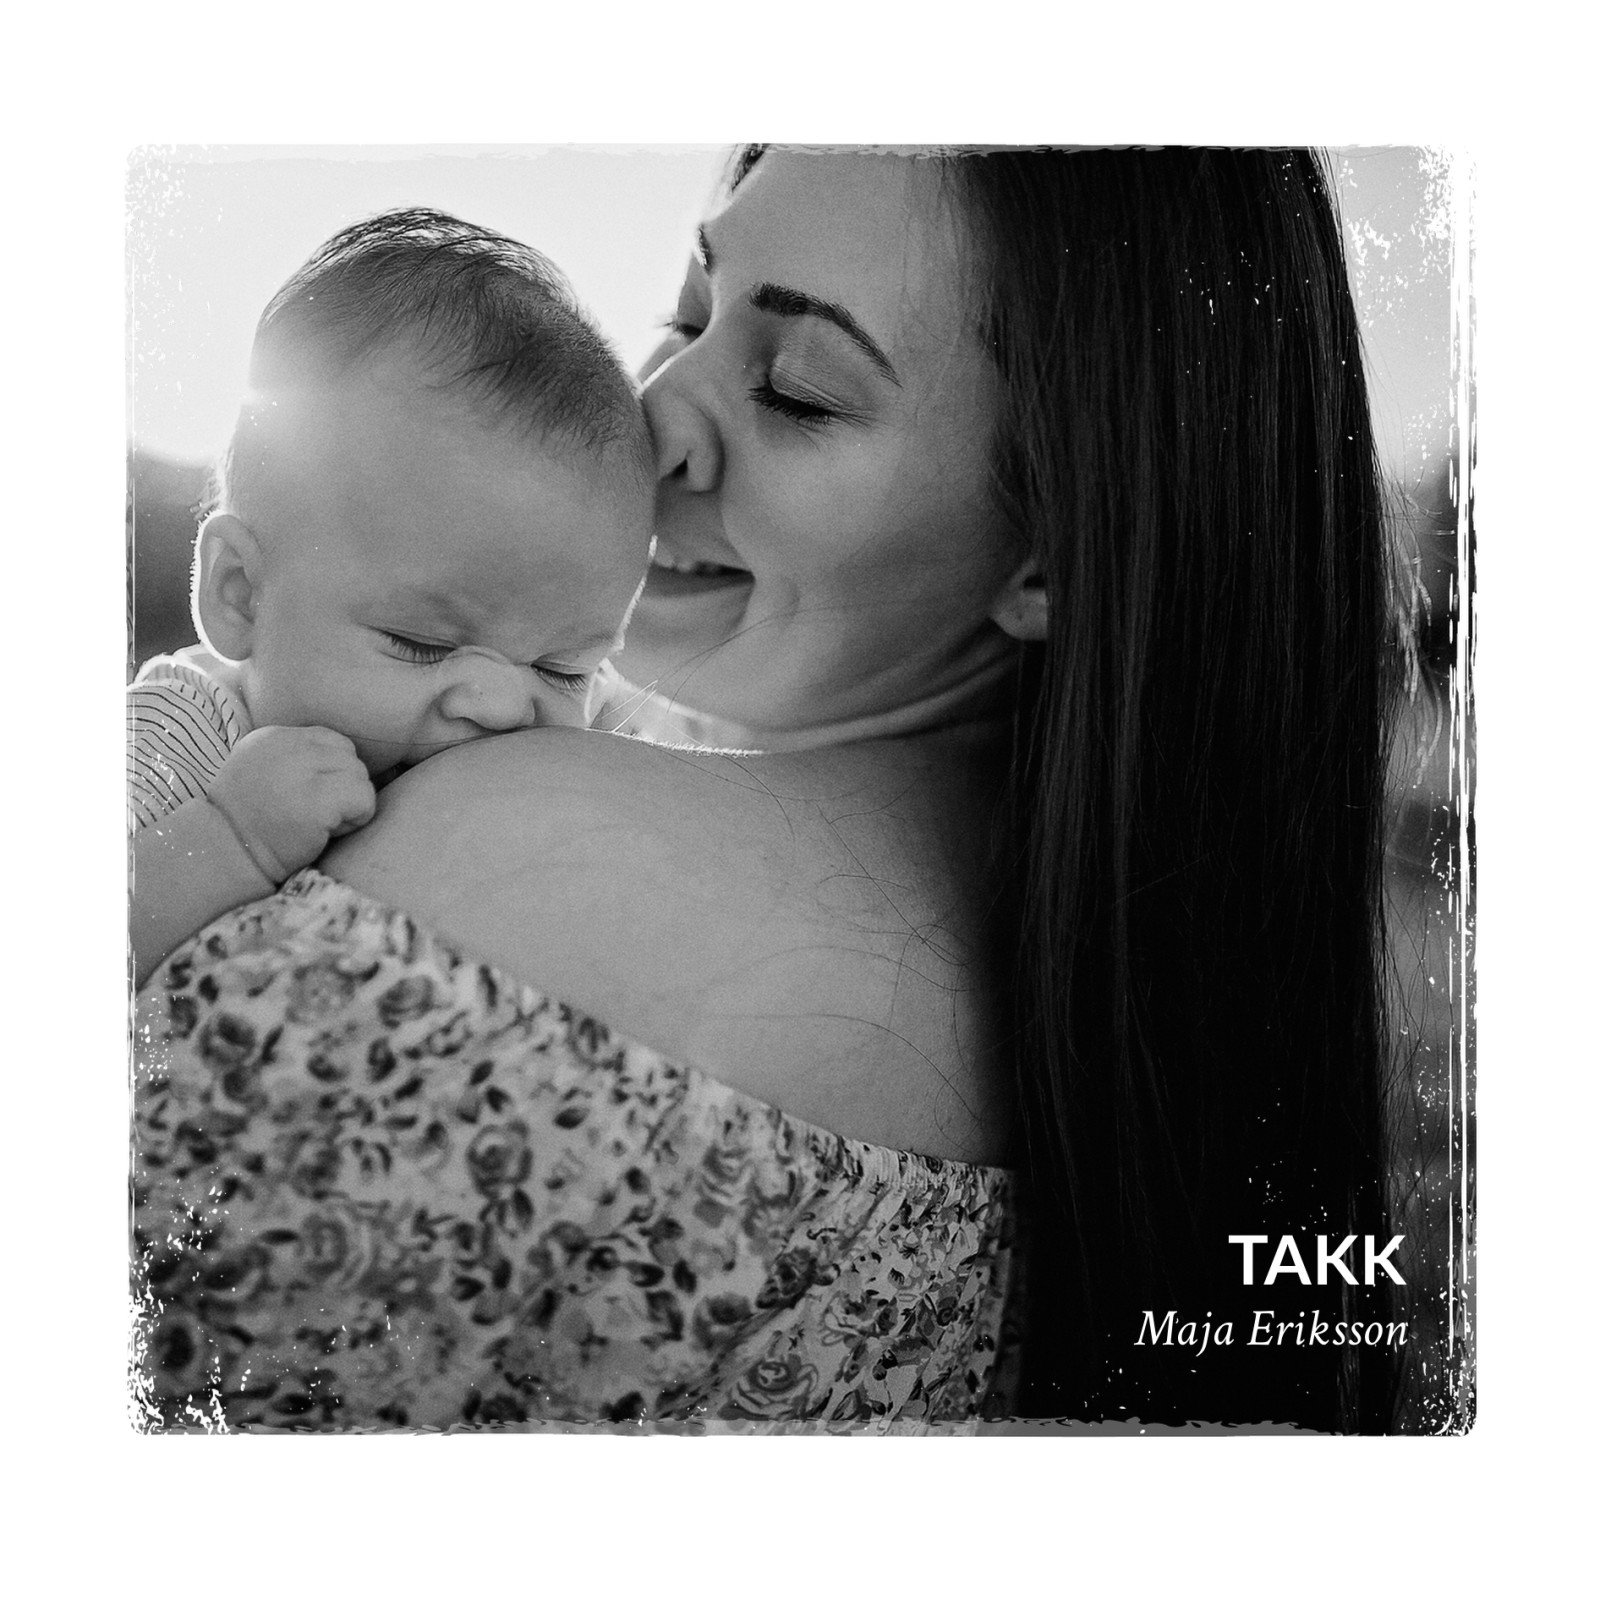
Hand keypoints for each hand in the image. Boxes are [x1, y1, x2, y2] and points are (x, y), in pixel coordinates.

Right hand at [207, 725, 376, 882]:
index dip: (333, 772)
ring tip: (320, 825)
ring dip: (350, 805)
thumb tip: (343, 760)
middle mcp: (288, 746)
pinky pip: (364, 798)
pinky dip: (357, 818)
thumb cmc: (248, 824)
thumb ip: (295, 759)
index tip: (312, 797)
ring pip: (360, 776)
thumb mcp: (260, 772)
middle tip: (318, 816)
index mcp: (273, 737)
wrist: (223, 855)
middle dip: (344, 788)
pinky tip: (328, 833)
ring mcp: (303, 771)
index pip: (331, 741)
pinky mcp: (318, 800)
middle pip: (350, 757)